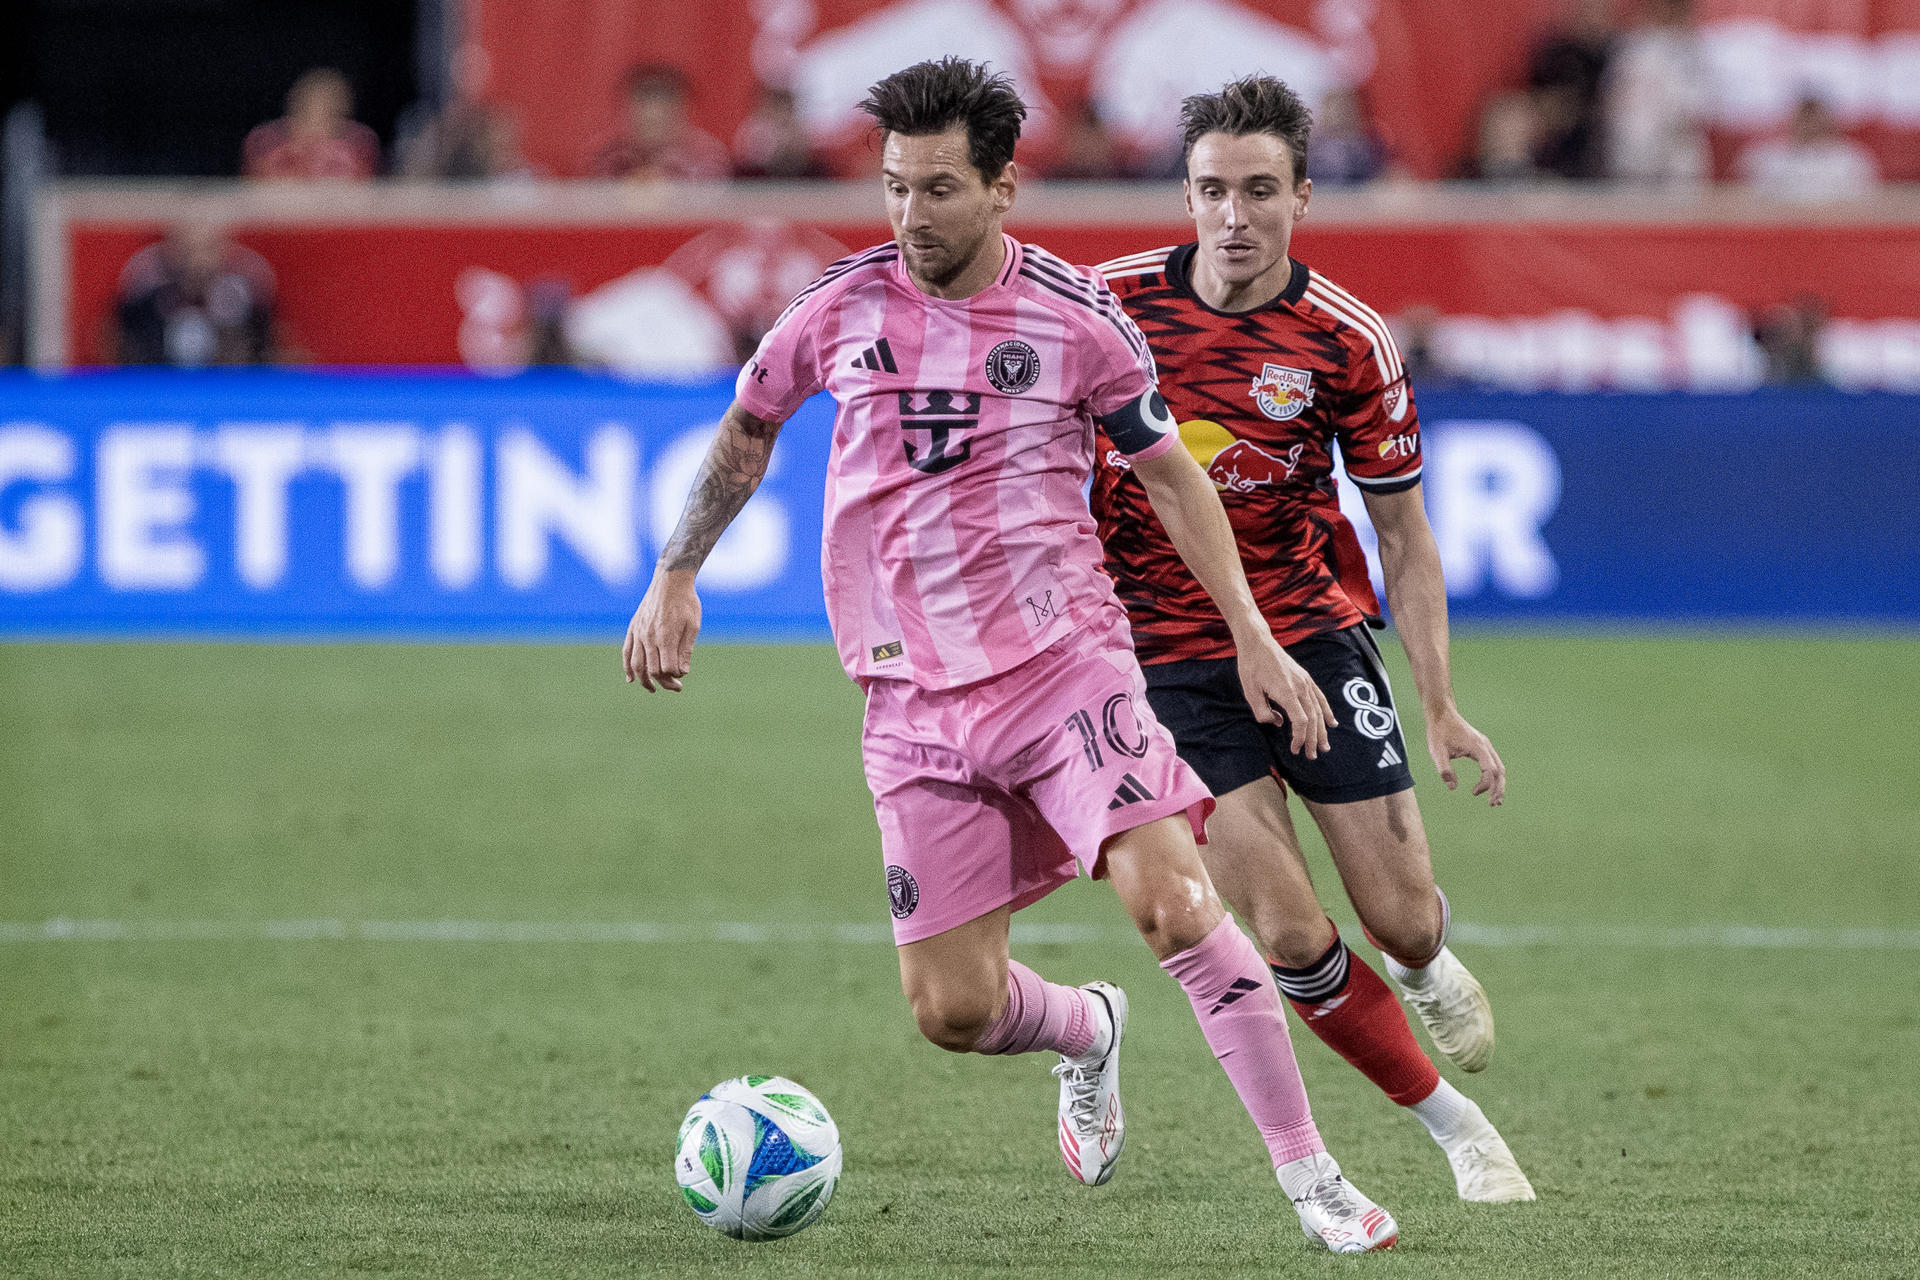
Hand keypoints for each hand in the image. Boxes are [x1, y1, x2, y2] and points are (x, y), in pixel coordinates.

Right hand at [623, 568, 700, 691]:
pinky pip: (626, 652)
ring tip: (653, 689)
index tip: (682, 674)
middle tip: (676, 687)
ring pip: (637, 665)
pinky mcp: (633, 628)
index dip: (675, 676)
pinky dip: (627, 667)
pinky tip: (631, 679)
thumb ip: (686, 650)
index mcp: (666, 637)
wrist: (670, 580)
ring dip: (644, 681)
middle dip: (664, 682)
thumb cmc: (686, 602)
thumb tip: (682, 672)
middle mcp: (649, 637)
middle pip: (652, 670)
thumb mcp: (693, 626)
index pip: (667, 668)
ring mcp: (638, 633)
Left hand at [1235, 632, 1335, 757]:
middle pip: (1312, 719)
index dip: (1300, 738)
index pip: (1301, 721)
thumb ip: (1263, 712)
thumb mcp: (1250, 692)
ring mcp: (1305, 682)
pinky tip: (1332, 724)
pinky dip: (1327, 712)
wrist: (1258, 643)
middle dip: (1313, 740)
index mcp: (1286, 692)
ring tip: (1324, 747)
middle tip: (1312, 756)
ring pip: (1318, 710)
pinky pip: (1320, 698)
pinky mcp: (1305, 678)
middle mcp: (1300, 687)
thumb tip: (1277, 723)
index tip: (1295, 749)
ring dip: (1322, 730)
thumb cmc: (1251, 667)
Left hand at [1425, 706, 1504, 804]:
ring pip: (1499, 767)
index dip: (1485, 784)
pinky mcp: (1482, 746)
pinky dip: (1495, 776)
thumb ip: (1444, 770)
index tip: (1473, 793)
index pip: (1489, 770)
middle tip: (1494, 805)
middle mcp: (1486, 746)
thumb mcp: (1436, 752)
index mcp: (1477, 747)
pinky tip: (1489, 786)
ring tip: (1494, 800)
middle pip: (1500, 770)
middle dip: (1499, 788)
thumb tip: (1453, 788)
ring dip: (1499, 784)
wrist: (1441, 714)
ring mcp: (1486, 746)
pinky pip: (1493, 763)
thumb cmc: (1438, 732)